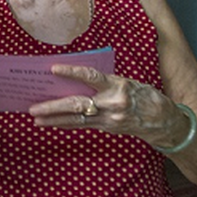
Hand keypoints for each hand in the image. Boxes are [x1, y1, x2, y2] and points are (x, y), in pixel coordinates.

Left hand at [28, 64, 176, 137]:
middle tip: (33, 108)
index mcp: (117, 86)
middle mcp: (112, 104)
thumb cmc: (143, 95)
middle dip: (53, 107)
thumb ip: (104, 81)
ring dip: (54, 119)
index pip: (91, 76)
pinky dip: (66, 124)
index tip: (54, 69)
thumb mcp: (126, 81)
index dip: (72, 72)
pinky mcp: (107, 128)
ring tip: (36, 119)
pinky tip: (53, 123)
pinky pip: (83, 125)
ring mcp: (109, 119)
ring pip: (76, 119)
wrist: (162, 120)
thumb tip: (76, 77)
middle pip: (77, 104)